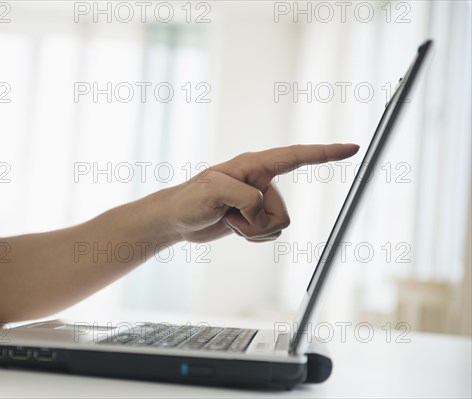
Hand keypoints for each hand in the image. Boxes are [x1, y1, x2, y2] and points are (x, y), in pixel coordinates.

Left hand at [164, 144, 359, 242]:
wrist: (177, 219)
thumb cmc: (189, 200)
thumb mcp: (212, 193)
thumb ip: (245, 198)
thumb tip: (262, 210)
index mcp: (255, 165)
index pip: (297, 156)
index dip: (326, 153)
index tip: (353, 148)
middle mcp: (262, 180)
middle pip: (284, 213)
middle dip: (257, 223)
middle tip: (229, 215)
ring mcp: (260, 200)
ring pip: (279, 226)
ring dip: (252, 231)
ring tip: (228, 219)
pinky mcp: (255, 216)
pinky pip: (269, 235)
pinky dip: (251, 236)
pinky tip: (232, 226)